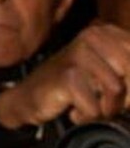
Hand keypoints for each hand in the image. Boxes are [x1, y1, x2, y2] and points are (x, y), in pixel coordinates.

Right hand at [0, 21, 129, 129]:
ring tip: (90, 108)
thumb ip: (127, 71)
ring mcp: (78, 54)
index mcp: (105, 31)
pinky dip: (87, 116)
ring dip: (106, 108)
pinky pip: (95, 105)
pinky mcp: (67, 76)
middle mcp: (93, 36)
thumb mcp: (105, 71)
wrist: (27, 97)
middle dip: (125, 96)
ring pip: (117, 89)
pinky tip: (74, 111)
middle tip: (106, 104)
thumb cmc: (71, 85)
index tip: (122, 94)